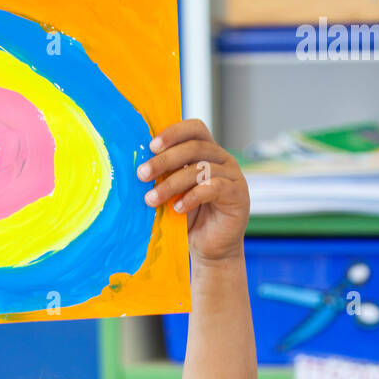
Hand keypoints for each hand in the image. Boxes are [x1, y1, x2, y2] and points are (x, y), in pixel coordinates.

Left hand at [136, 119, 249, 263]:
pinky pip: (214, 187)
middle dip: (165, 160)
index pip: (194, 129)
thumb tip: (140, 167)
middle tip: (142, 174)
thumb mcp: (174, 194)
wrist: (212, 249)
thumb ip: (166, 177)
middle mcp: (222, 159)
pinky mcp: (238, 194)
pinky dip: (192, 196)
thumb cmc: (191, 219)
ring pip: (201, 169)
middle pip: (194, 147)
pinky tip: (178, 209)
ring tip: (152, 199)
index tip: (151, 146)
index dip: (174, 133)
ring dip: (172, 183)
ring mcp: (233, 175)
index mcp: (207, 152)